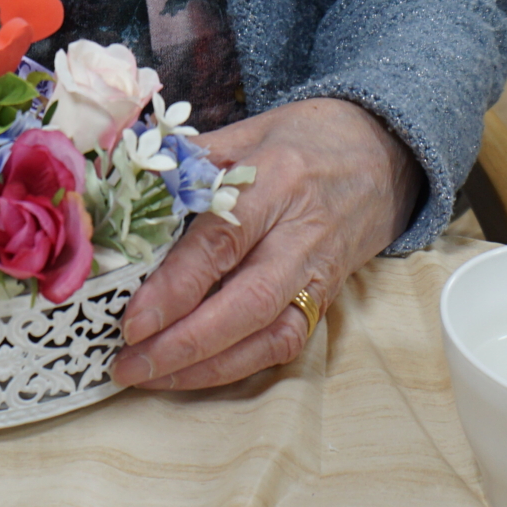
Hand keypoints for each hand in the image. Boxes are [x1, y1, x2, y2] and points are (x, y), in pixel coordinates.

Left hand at [111, 97, 419, 390]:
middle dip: (185, 343)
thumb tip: (121, 185)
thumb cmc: (305, 137)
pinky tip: (193, 373)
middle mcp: (302, 234)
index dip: (176, 286)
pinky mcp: (326, 298)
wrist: (385, 151)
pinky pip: (284, 343)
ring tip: (150, 376)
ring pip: (268, 335)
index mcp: (276, 180)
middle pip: (247, 302)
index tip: (132, 320)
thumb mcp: (247, 130)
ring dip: (207, 367)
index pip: (222, 242)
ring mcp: (319, 272)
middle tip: (130, 363)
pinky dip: (237, 366)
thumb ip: (189, 160)